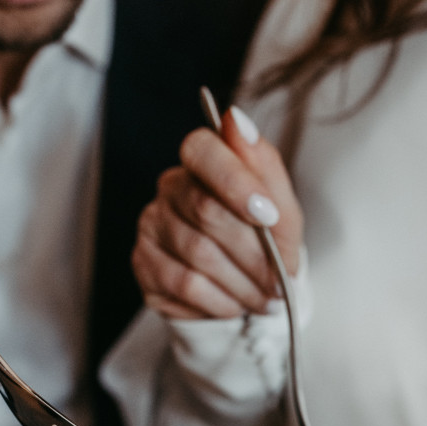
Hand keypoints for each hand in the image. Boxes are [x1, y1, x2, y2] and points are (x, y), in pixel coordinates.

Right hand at [132, 105, 303, 320]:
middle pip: (207, 211)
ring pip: (199, 254)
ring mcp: (152, 226)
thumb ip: (265, 169)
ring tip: (265, 299)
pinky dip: (221, 300)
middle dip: (254, 252)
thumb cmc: (264, 243)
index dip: (235, 182)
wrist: (247, 292)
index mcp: (204, 162)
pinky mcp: (144, 265)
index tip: (269, 215)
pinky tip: (236, 305)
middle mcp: (171, 188)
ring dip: (242, 283)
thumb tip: (237, 120)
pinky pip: (185, 283)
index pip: (202, 150)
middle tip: (280, 280)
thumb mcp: (281, 211)